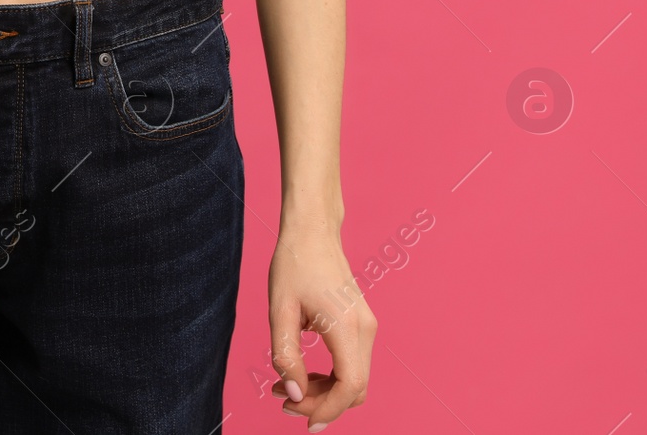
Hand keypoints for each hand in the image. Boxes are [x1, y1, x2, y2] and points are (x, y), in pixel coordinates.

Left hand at [267, 224, 376, 430]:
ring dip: (323, 390)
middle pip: (354, 389)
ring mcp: (367, 328)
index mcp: (347, 327)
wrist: (313, 232)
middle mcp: (365, 331)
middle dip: (320, 403)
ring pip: (354, 379)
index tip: (297, 415)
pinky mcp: (361, 325)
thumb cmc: (293, 265)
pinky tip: (301, 369)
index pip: (349, 386)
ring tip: (284, 384)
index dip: (326, 409)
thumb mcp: (280, 310)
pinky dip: (330, 376)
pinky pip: (352, 364)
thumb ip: (286, 355)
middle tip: (281, 397)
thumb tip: (293, 393)